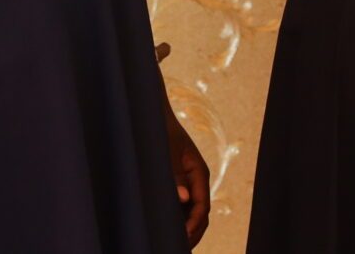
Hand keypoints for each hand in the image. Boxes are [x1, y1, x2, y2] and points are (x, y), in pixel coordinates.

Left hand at [164, 103, 210, 245]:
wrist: (152, 114)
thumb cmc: (160, 130)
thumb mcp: (166, 150)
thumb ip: (174, 174)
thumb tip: (183, 198)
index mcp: (199, 172)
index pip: (202, 205)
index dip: (194, 224)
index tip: (183, 237)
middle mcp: (195, 180)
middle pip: (200, 214)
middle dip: (192, 233)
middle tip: (179, 249)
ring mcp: (186, 183)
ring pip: (190, 212)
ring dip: (184, 229)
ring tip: (173, 245)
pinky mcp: (175, 184)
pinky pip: (179, 207)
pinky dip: (175, 220)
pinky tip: (164, 230)